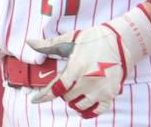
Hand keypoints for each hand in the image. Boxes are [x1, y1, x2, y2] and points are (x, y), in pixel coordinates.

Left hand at [27, 7, 150, 118]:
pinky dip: (87, 111)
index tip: (35, 99)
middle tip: (65, 84)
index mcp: (76, 67)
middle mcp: (87, 81)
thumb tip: (30, 42)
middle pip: (67, 97)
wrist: (120, 42)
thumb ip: (49, 44)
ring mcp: (100, 90)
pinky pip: (96, 111)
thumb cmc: (94, 39)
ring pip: (79, 106)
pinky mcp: (110, 94)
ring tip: (74, 92)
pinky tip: (83, 106)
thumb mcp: (71, 39)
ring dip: (73, 101)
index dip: (43, 96)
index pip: (56, 89)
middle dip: (63, 92)